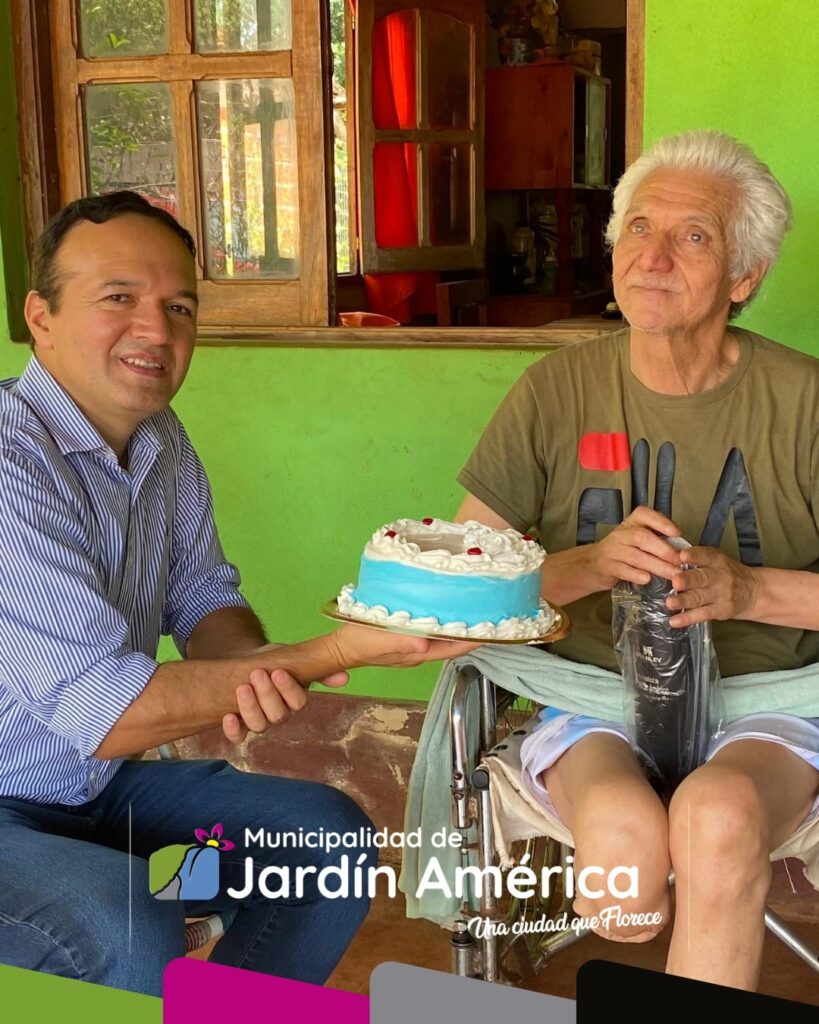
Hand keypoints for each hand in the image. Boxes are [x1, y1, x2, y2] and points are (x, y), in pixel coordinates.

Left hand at [221, 665, 348, 742]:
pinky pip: (238, 737)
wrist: (243, 663)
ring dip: (250, 707)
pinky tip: (228, 716)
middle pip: (278, 714)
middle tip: (257, 674)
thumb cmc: (272, 661)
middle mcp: (279, 715)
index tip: (278, 672)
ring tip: (241, 688)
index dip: (288, 690)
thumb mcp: (293, 659)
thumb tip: (344, 678)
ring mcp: (259, 722)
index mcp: (294, 699)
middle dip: (267, 694)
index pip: (297, 702)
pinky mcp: (239, 727)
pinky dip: (233, 730)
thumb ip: (316, 670)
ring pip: (259, 726)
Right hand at [331, 622, 480, 669]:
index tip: (491, 630)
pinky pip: (427, 628)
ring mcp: (411, 644)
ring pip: (440, 636)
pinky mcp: (402, 636)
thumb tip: (424, 643)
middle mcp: (418, 651)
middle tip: (485, 613)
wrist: (339, 646)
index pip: (452, 649)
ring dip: (454, 624)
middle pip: (449, 643)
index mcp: (417, 654)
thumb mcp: (379, 641)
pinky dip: (438, 619)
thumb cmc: (359, 643)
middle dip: (468, 631)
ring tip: (468, 608)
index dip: (471, 641)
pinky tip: (439, 607)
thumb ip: (401, 642)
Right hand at [585, 506, 681, 589]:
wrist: (593, 564)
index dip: (661, 522)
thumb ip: (657, 541)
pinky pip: (622, 570)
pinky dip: (636, 574)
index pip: (644, 514)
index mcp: (631, 523)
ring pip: (635, 556)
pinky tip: (648, 580)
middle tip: (679, 560)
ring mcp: (612, 550)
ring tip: (672, 574)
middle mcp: (621, 534)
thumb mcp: (637, 540)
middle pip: (641, 537)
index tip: (677, 532)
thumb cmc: (623, 551)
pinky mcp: (607, 566)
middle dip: (663, 549)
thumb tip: (684, 551)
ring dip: (656, 565)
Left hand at [665, 546, 759, 626]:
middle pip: (702, 578)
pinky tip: (675, 621)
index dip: (694, 555)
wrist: (754, 591)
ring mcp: (721, 594)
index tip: (682, 556)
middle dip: (688, 580)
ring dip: (684, 601)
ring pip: (700, 597)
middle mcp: (719, 576)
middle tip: (675, 581)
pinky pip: (703, 615)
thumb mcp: (716, 560)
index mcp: (716, 560)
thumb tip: (668, 555)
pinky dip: (688, 619)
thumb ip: (696, 558)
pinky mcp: (721, 610)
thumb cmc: (728, 573)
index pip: (705, 555)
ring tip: (670, 603)